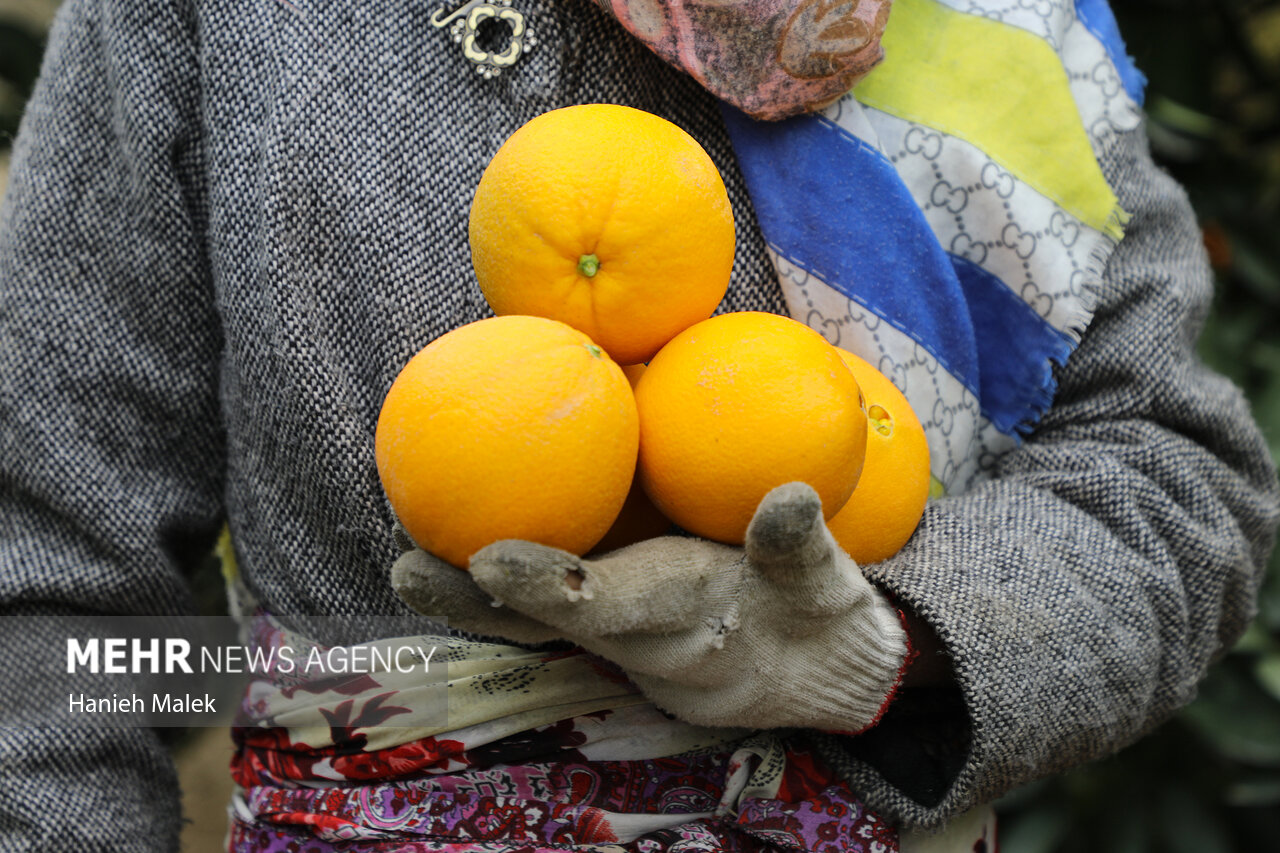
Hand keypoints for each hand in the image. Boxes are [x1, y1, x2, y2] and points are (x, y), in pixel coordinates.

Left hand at [392, 482, 909, 731]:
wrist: (820, 674)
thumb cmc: (821, 616)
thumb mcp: (828, 582)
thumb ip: (802, 546)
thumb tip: (789, 498)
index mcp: (690, 626)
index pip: (611, 608)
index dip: (550, 586)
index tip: (488, 560)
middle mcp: (642, 644)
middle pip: (547, 627)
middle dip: (476, 603)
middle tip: (404, 567)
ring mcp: (625, 645)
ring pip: (538, 626)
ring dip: (470, 599)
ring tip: (403, 559)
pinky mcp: (620, 634)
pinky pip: (553, 615)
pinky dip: (503, 589)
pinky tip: (456, 546)